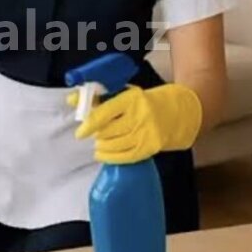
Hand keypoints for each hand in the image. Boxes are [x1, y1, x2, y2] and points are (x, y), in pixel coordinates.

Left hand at [68, 83, 202, 163]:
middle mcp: (140, 115)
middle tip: (93, 135)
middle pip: (109, 131)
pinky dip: (111, 157)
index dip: (89, 124)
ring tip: (100, 143)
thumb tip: (71, 101)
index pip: (105, 112)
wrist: (180, 111)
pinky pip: (126, 156)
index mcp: (132, 98)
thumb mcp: (124, 94)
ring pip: (116, 145)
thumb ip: (98, 97)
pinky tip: (104, 155)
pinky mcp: (151, 146)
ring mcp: (147, 132)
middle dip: (97, 135)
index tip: (80, 132)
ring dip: (103, 146)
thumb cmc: (146, 101)